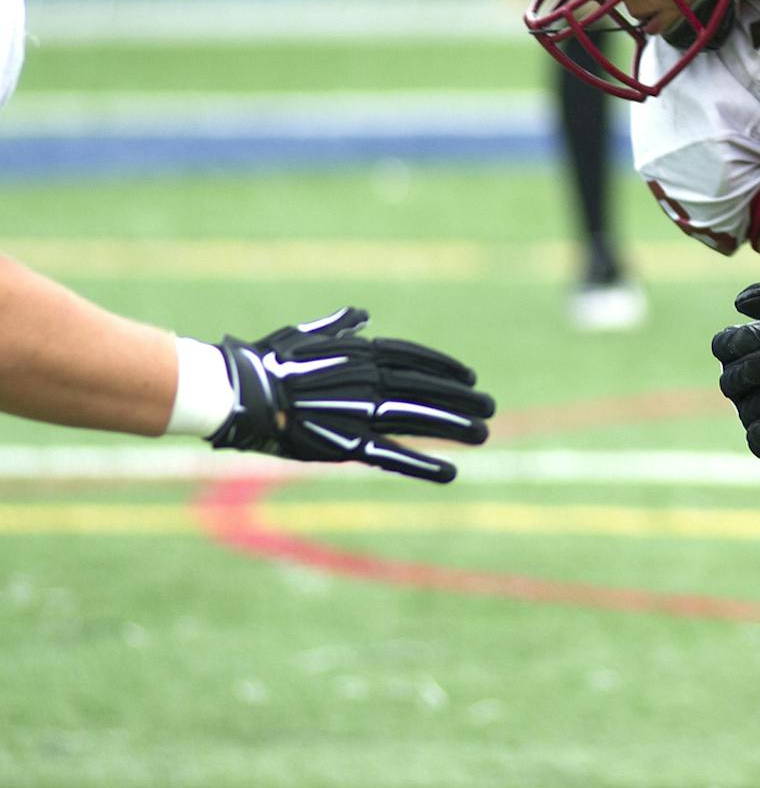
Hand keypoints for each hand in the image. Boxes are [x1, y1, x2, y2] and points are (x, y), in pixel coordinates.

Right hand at [207, 308, 490, 483]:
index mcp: (362, 355)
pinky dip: (423, 464)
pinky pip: (392, 455)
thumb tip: (361, 316)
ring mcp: (360, 412)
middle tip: (491, 407)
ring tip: (484, 434)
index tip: (470, 377)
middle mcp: (370, 381)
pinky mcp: (346, 442)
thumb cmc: (268, 361)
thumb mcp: (309, 336)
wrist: (240, 390)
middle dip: (462, 398)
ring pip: (420, 418)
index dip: (445, 368)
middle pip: (427, 389)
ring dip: (454, 426)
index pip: (416, 360)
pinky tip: (450, 471)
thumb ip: (340, 328)